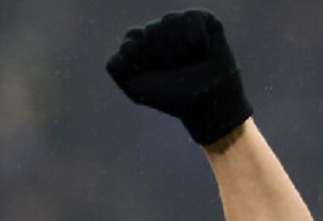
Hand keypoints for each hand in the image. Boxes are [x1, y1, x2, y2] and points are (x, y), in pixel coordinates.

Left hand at [106, 9, 251, 144]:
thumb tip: (128, 42)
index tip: (152, 74)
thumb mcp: (134, 87)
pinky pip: (190, 17)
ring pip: (169, 20)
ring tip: (189, 61)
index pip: (131, 37)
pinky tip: (202, 50)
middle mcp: (158, 32)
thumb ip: (116, 65)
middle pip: (150, 30)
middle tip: (174, 69)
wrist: (206, 101)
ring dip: (179, 48)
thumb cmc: (170, 96)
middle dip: (161, 55)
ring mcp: (179, 24)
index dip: (141, 57)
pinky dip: (197, 37)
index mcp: (139, 45)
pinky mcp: (202, 19)